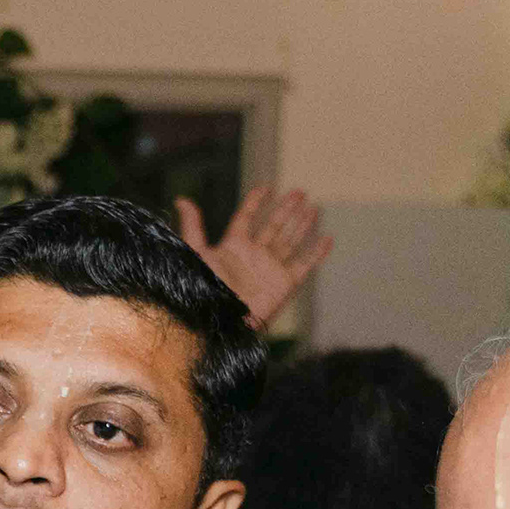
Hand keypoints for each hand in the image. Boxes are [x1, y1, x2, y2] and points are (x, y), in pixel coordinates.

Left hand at [175, 186, 330, 332]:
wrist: (222, 321)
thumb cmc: (206, 290)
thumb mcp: (197, 254)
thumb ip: (192, 227)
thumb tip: (182, 200)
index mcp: (233, 247)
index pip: (246, 218)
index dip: (255, 202)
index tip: (266, 187)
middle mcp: (254, 256)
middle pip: (273, 227)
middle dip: (286, 210)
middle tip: (300, 192)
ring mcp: (271, 269)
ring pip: (290, 241)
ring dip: (302, 225)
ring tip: (313, 207)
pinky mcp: (285, 283)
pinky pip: (305, 265)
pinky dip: (317, 253)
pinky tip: (327, 238)